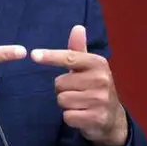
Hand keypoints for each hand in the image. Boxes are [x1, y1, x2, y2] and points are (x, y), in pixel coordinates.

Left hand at [31, 25, 127, 145]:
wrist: (113, 116)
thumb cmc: (94, 86)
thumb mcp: (88, 66)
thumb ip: (78, 49)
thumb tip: (77, 27)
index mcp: (97, 63)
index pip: (68, 58)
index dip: (50, 56)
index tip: (34, 55)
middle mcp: (101, 79)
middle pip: (59, 83)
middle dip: (63, 88)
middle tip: (77, 90)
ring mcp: (100, 99)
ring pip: (62, 99)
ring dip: (66, 103)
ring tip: (80, 102)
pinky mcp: (97, 118)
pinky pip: (67, 116)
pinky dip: (70, 117)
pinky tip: (82, 114)